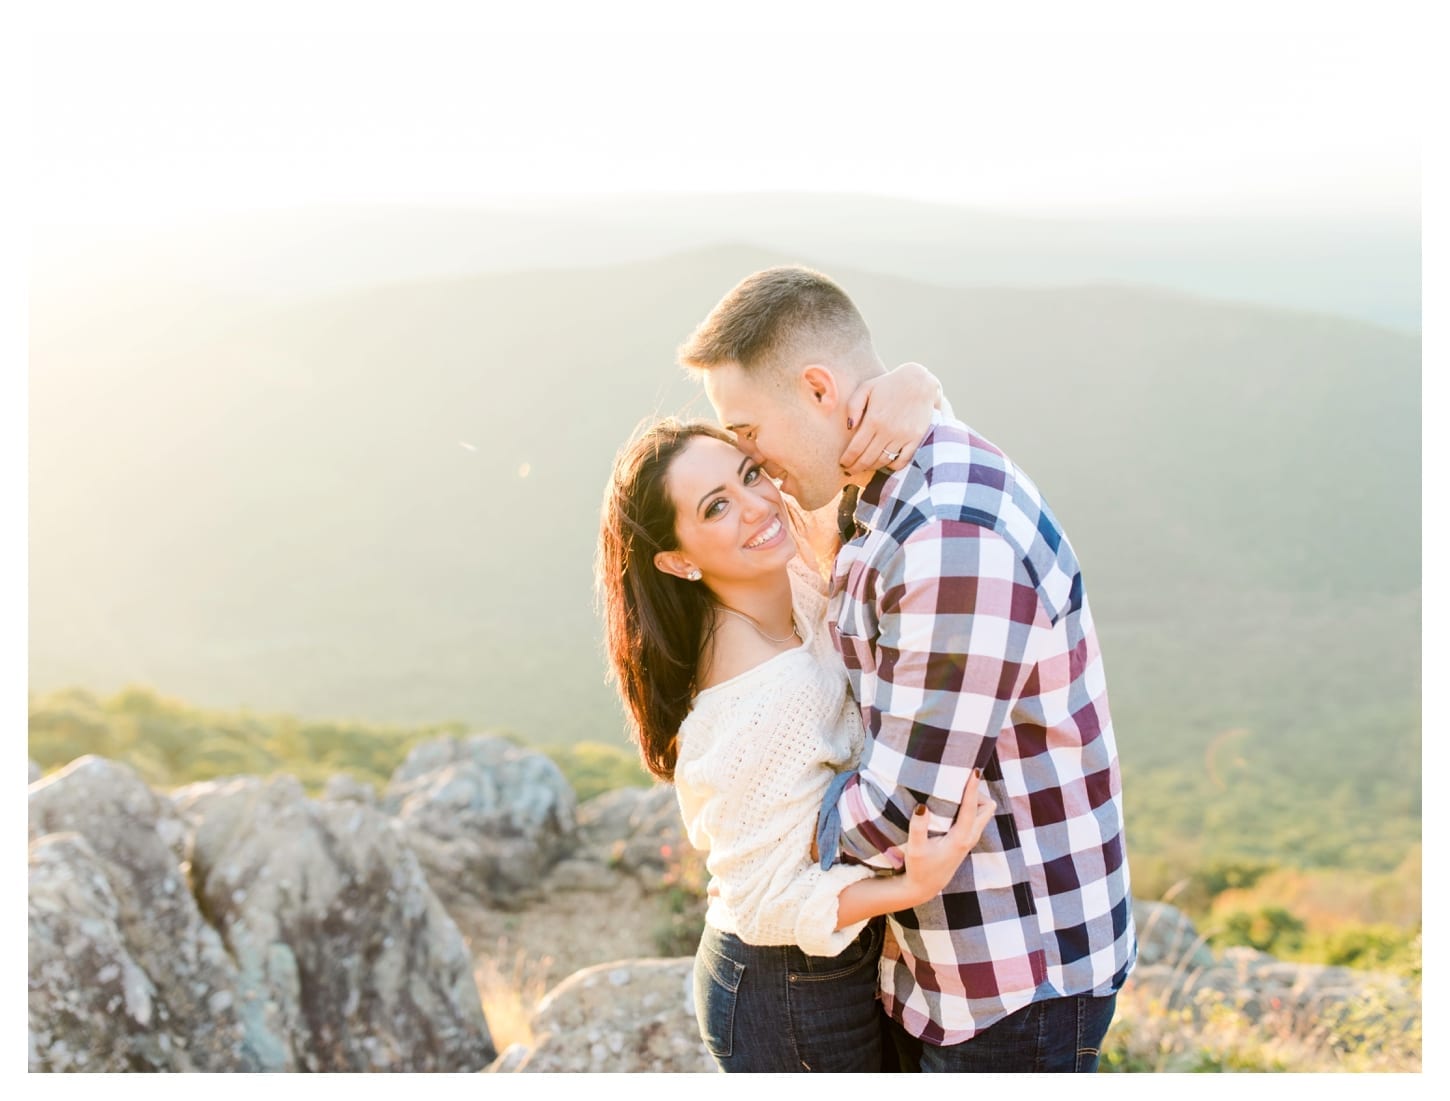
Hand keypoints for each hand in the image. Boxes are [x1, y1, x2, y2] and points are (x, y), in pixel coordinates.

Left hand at [838, 362, 940, 477]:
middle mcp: (887, 431)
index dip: (848, 459)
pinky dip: (892, 466)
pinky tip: (885, 462)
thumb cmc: (888, 384)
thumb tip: (848, 427)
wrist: (919, 382)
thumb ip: (853, 406)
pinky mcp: (916, 439)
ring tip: (864, 467)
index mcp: (873, 419)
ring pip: (883, 461)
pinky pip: (902, 460)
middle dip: (856, 467)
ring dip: (872, 468)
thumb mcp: (866, 388)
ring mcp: (903, 436)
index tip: (843, 464)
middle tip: (850, 471)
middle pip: (868, 458)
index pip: (856, 448)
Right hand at [895, 771, 995, 906]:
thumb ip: (918, 828)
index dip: (973, 788)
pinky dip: (970, 806)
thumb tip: (922, 806)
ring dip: (975, 799)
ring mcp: (970, 839)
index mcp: (961, 838)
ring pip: (984, 812)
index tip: (975, 770)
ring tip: (955, 789)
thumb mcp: (915, 849)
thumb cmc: (920, 868)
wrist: (925, 887)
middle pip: (987, 807)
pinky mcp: (965, 839)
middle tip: (958, 781)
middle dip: (977, 792)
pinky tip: (953, 802)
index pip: (972, 808)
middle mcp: (970, 837)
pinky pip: (976, 816)